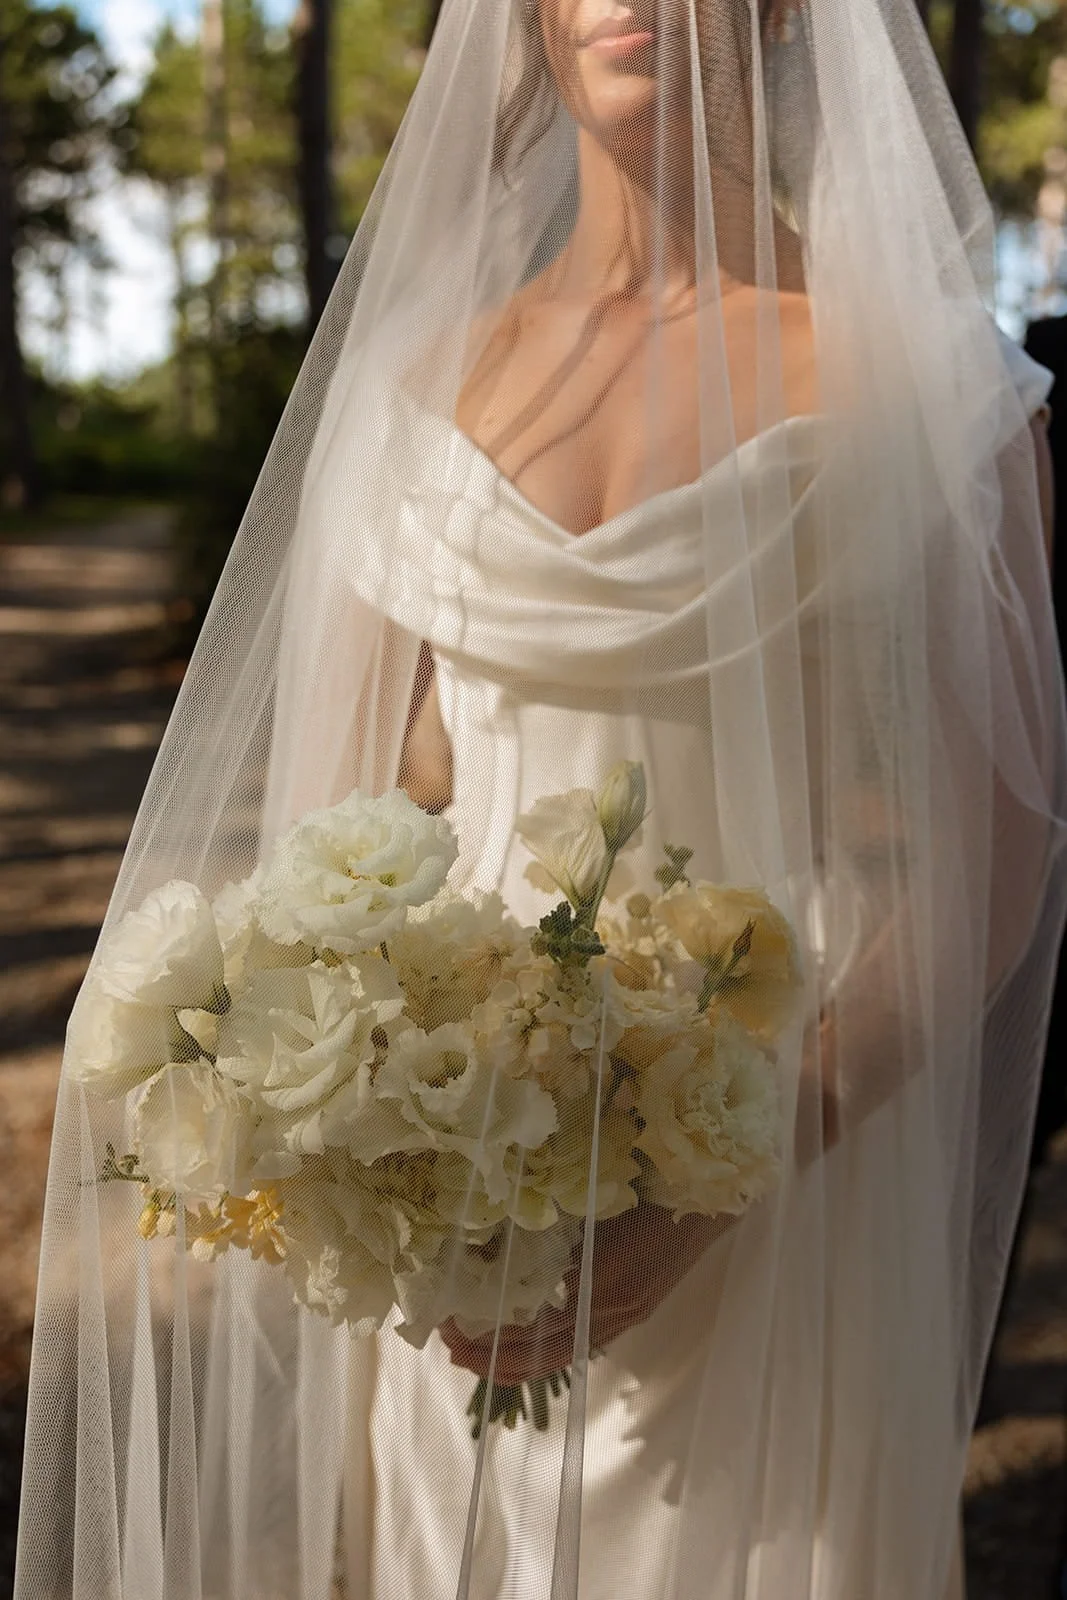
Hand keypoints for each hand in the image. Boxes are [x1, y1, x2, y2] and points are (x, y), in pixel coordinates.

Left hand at [439, 1203, 731, 1383]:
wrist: (708, 1199)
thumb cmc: (649, 1186)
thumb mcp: (594, 1200)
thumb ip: (553, 1222)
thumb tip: (492, 1231)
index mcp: (601, 1284)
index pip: (533, 1329)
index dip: (490, 1335)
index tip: (450, 1326)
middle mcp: (613, 1311)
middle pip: (544, 1354)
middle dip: (494, 1358)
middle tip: (449, 1348)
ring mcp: (626, 1316)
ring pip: (563, 1356)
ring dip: (517, 1361)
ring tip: (475, 1357)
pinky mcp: (634, 1312)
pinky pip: (581, 1343)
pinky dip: (547, 1351)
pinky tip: (524, 1345)